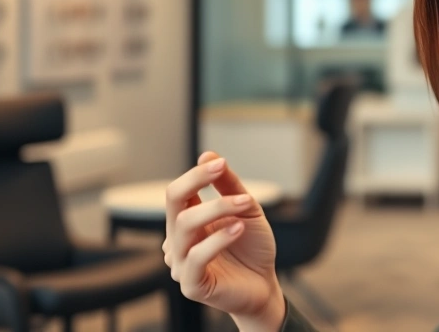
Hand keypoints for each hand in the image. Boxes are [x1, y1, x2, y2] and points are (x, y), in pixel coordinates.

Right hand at [164, 151, 285, 330]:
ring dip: (217, 209)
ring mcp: (180, 263)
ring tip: (245, 204)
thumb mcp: (246, 210)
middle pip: (174, 204)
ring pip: (185, 228)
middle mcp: (178, 240)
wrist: (265, 283)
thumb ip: (229, 185)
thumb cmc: (252, 246)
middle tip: (221, 171)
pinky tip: (238, 229)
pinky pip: (195, 258)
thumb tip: (207, 154)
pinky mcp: (191, 285)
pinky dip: (217, 239)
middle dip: (197, 182)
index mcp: (187, 221)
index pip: (178, 193)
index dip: (195, 174)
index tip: (218, 162)